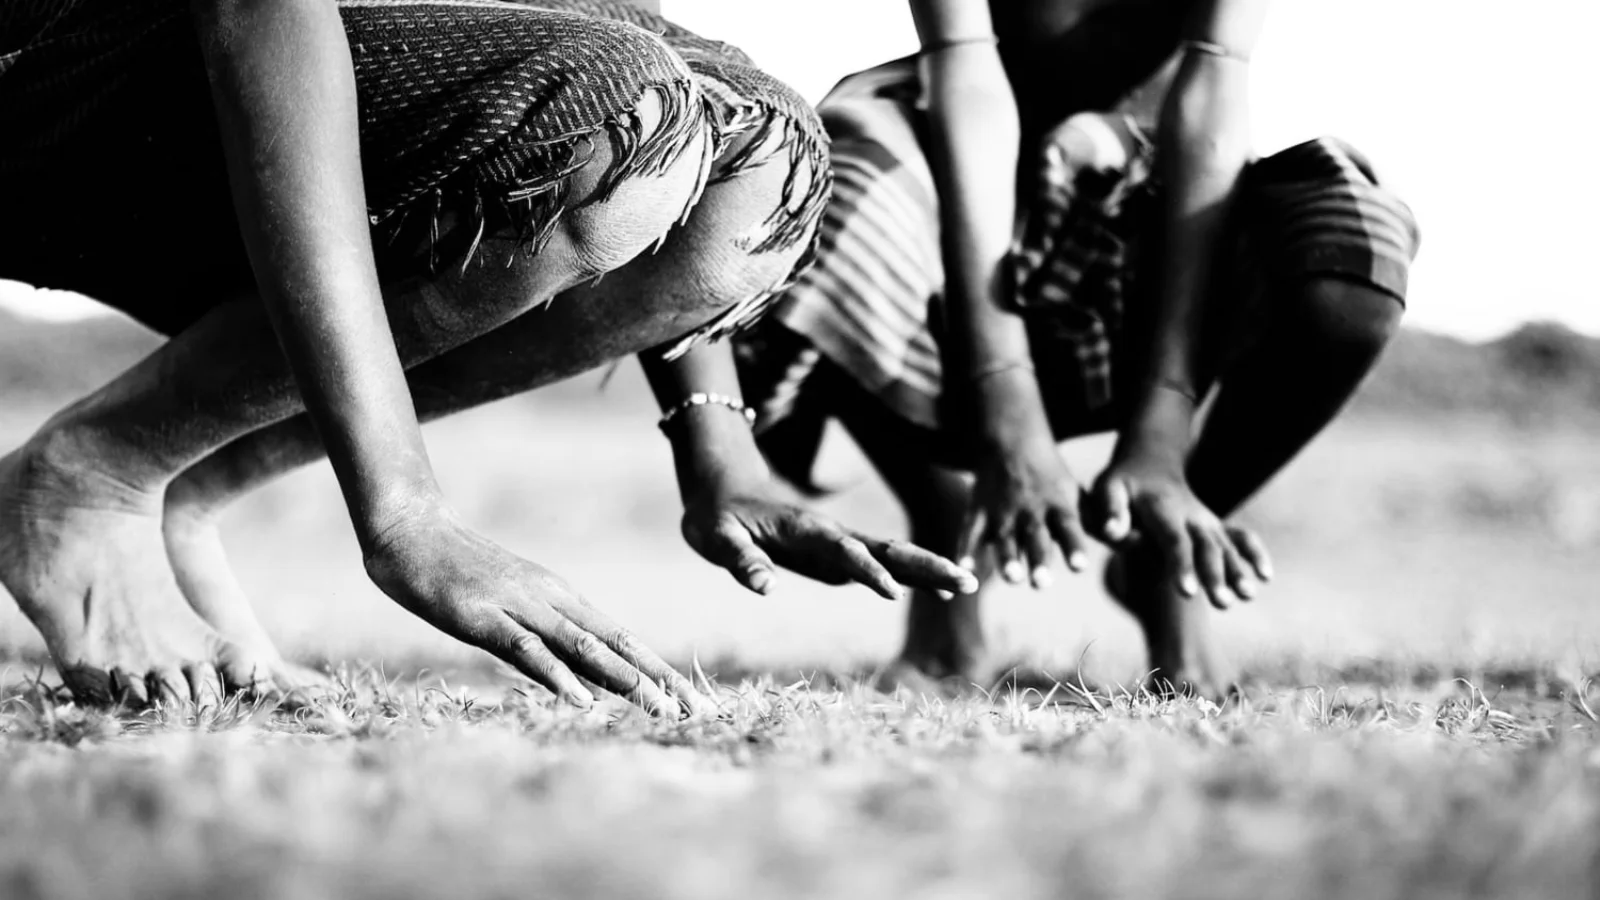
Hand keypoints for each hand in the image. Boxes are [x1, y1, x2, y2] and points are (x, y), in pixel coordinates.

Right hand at [364, 506, 711, 717]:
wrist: (413, 532)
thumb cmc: (461, 574)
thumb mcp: (515, 609)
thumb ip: (551, 642)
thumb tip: (592, 683)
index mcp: (563, 599)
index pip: (623, 638)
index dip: (660, 669)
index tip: (692, 699)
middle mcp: (553, 601)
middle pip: (617, 643)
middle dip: (659, 679)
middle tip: (696, 711)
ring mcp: (521, 606)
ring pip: (583, 646)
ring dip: (624, 679)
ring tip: (658, 708)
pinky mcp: (485, 618)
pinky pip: (527, 649)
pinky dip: (557, 675)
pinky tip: (580, 700)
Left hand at [681, 480, 978, 599]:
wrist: (724, 495)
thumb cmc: (717, 519)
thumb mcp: (717, 539)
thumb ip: (742, 562)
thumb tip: (766, 589)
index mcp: (805, 529)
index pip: (843, 550)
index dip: (866, 570)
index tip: (893, 593)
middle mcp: (832, 534)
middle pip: (886, 549)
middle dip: (925, 564)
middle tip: (967, 579)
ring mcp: (840, 545)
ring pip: (892, 555)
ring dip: (929, 569)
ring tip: (969, 582)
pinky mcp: (840, 558)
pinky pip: (883, 567)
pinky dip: (913, 578)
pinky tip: (941, 593)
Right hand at [958, 431, 1092, 588]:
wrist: (1012, 441)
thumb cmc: (1051, 478)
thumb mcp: (1077, 495)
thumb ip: (1098, 523)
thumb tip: (1135, 542)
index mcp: (1058, 506)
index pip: (1068, 528)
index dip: (1073, 546)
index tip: (1079, 566)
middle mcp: (1030, 510)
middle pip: (1035, 537)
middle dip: (1038, 559)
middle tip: (1042, 583)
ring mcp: (1002, 511)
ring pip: (1004, 537)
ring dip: (1008, 558)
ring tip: (1013, 577)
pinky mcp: (978, 511)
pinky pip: (970, 532)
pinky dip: (965, 549)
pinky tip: (964, 568)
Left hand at [1088, 454, 1272, 608]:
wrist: (1150, 463)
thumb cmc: (1122, 484)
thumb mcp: (1107, 490)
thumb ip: (1110, 511)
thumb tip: (1112, 532)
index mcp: (1162, 509)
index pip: (1173, 540)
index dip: (1181, 565)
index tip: (1187, 592)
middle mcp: (1190, 516)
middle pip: (1205, 548)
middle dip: (1215, 576)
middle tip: (1223, 603)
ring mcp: (1207, 521)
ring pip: (1227, 547)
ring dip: (1238, 570)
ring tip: (1248, 596)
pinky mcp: (1216, 526)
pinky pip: (1242, 537)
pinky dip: (1255, 553)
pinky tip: (1266, 575)